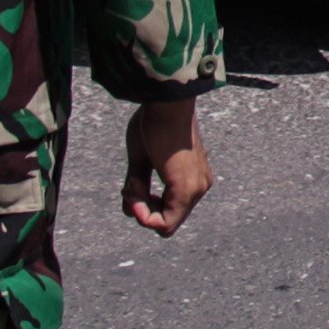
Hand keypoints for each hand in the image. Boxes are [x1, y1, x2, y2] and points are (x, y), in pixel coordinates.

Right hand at [121, 98, 211, 234]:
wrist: (166, 103)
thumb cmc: (154, 124)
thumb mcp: (142, 161)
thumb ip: (139, 188)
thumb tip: (132, 211)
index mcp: (192, 180)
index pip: (168, 213)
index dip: (144, 209)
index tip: (130, 187)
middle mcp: (199, 187)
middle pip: (166, 221)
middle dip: (141, 208)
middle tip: (129, 184)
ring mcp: (196, 190)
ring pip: (165, 225)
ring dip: (140, 208)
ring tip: (132, 181)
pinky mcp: (187, 189)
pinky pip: (165, 223)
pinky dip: (145, 212)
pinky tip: (134, 186)